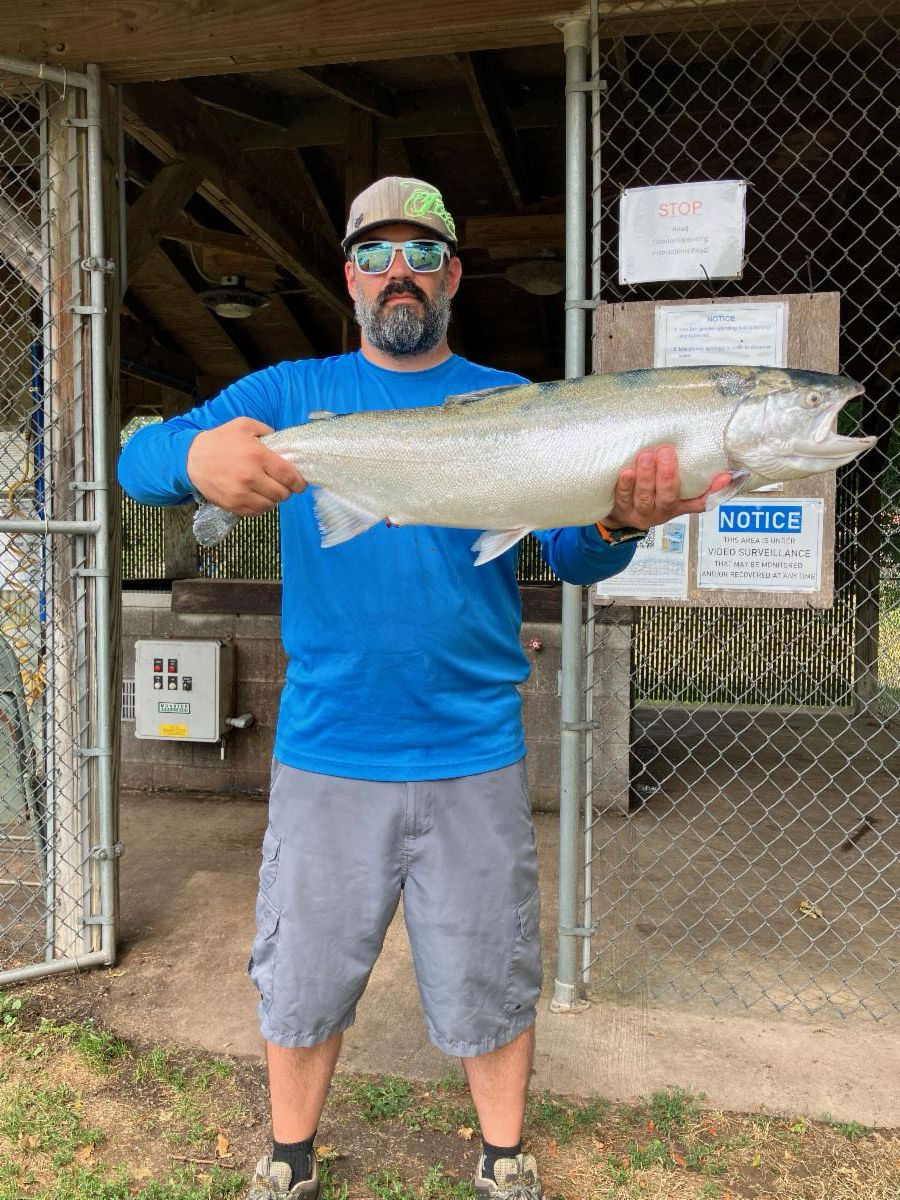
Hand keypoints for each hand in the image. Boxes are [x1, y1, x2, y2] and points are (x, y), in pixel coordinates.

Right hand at [186, 417, 305, 515]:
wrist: (191, 458)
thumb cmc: (220, 440)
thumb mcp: (244, 425)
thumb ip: (267, 431)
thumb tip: (284, 444)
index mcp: (257, 455)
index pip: (288, 476)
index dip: (299, 482)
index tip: (300, 483)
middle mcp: (250, 477)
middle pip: (282, 494)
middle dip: (286, 490)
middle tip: (282, 484)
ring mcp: (240, 494)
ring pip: (270, 505)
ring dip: (273, 499)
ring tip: (268, 490)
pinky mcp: (232, 505)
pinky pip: (256, 512)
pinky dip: (260, 506)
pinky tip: (256, 496)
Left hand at [602, 444, 731, 530]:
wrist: (620, 516)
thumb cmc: (650, 495)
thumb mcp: (671, 490)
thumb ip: (689, 476)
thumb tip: (717, 459)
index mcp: (677, 506)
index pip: (700, 502)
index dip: (714, 491)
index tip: (725, 476)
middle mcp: (661, 511)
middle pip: (668, 497)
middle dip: (667, 475)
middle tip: (667, 452)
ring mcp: (640, 512)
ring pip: (645, 497)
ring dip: (646, 477)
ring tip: (646, 457)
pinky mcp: (621, 510)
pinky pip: (623, 499)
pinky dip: (625, 486)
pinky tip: (626, 472)